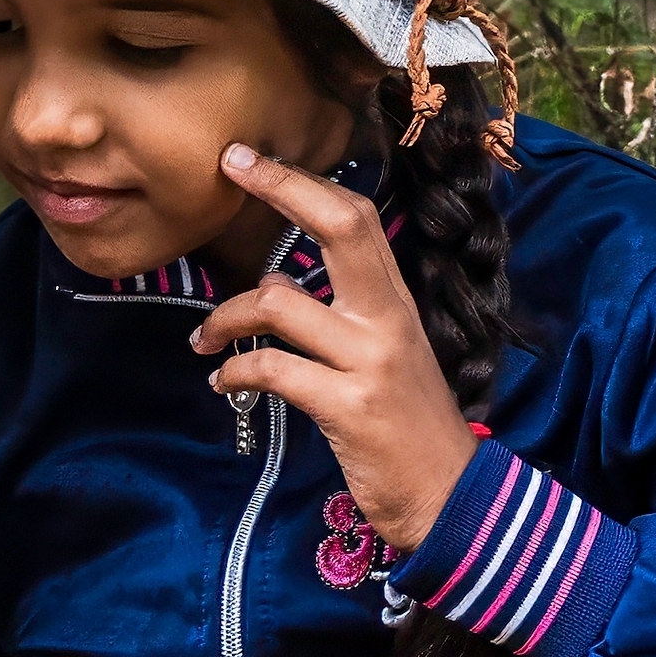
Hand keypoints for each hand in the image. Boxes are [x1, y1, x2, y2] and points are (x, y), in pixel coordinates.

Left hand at [190, 142, 476, 550]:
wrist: (452, 498)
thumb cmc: (406, 427)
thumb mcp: (380, 359)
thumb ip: (336, 315)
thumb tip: (275, 279)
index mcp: (396, 303)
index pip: (356, 220)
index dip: (302, 182)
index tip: (248, 158)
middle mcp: (390, 320)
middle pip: (340, 228)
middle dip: (280, 189)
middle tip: (228, 170)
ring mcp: (371, 361)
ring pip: (280, 303)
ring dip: (225, 317)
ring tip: (203, 340)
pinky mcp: (349, 407)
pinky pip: (274, 370)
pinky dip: (236, 372)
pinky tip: (224, 382)